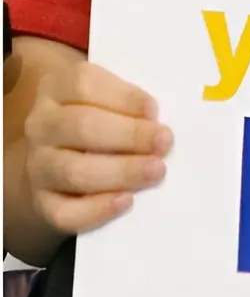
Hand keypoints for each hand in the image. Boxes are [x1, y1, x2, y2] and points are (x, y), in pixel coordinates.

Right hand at [21, 61, 172, 238]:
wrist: (66, 158)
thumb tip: (156, 120)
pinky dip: (97, 209)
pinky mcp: (43, 202)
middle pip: (82, 127)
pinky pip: (65, 212)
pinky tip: (126, 201)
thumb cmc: (104, 117)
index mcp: (57, 88)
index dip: (124, 97)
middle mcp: (41, 125)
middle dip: (129, 135)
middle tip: (164, 142)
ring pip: (74, 171)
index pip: (83, 84)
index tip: (154, 110)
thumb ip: (131, 101)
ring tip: (156, 170)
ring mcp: (38, 165)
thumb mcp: (112, 97)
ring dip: (121, 171)